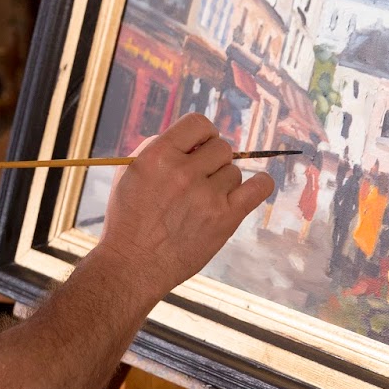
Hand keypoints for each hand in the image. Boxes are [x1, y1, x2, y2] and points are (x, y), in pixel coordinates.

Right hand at [95, 113, 273, 297]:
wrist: (134, 265)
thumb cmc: (129, 219)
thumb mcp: (130, 173)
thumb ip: (158, 148)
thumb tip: (192, 139)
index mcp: (158, 156)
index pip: (198, 124)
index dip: (201, 135)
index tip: (198, 148)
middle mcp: (184, 172)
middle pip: (221, 147)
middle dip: (211, 160)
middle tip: (199, 180)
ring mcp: (207, 196)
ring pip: (234, 171)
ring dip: (223, 183)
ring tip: (203, 202)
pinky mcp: (226, 219)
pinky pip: (260, 187)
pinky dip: (260, 184)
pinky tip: (251, 188)